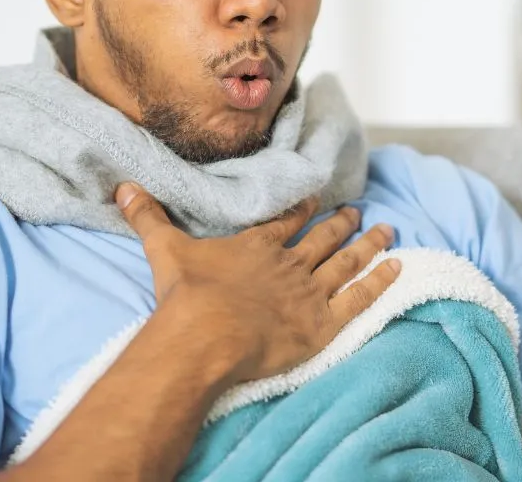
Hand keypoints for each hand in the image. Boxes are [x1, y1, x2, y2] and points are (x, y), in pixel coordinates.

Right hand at [115, 183, 401, 381]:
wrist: (208, 332)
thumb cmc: (188, 294)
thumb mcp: (165, 248)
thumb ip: (148, 217)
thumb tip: (123, 188)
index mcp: (258, 246)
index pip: (286, 223)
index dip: (302, 210)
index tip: (316, 198)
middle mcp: (289, 265)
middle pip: (323, 239)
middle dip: (342, 224)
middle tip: (358, 210)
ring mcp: (310, 293)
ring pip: (347, 262)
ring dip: (368, 244)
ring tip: (387, 229)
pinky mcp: (324, 323)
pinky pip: (361, 298)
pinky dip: (381, 281)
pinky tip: (398, 266)